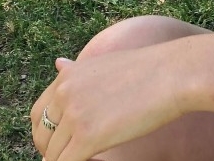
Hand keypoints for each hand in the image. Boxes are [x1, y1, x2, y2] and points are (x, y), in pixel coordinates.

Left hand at [31, 49, 184, 160]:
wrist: (174, 73)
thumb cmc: (149, 68)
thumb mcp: (106, 62)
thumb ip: (79, 70)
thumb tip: (58, 64)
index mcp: (68, 77)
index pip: (39, 113)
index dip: (46, 131)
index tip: (60, 141)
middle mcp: (65, 94)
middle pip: (42, 135)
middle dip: (51, 149)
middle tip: (70, 154)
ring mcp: (75, 116)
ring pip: (54, 153)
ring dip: (65, 159)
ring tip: (85, 156)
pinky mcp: (88, 137)